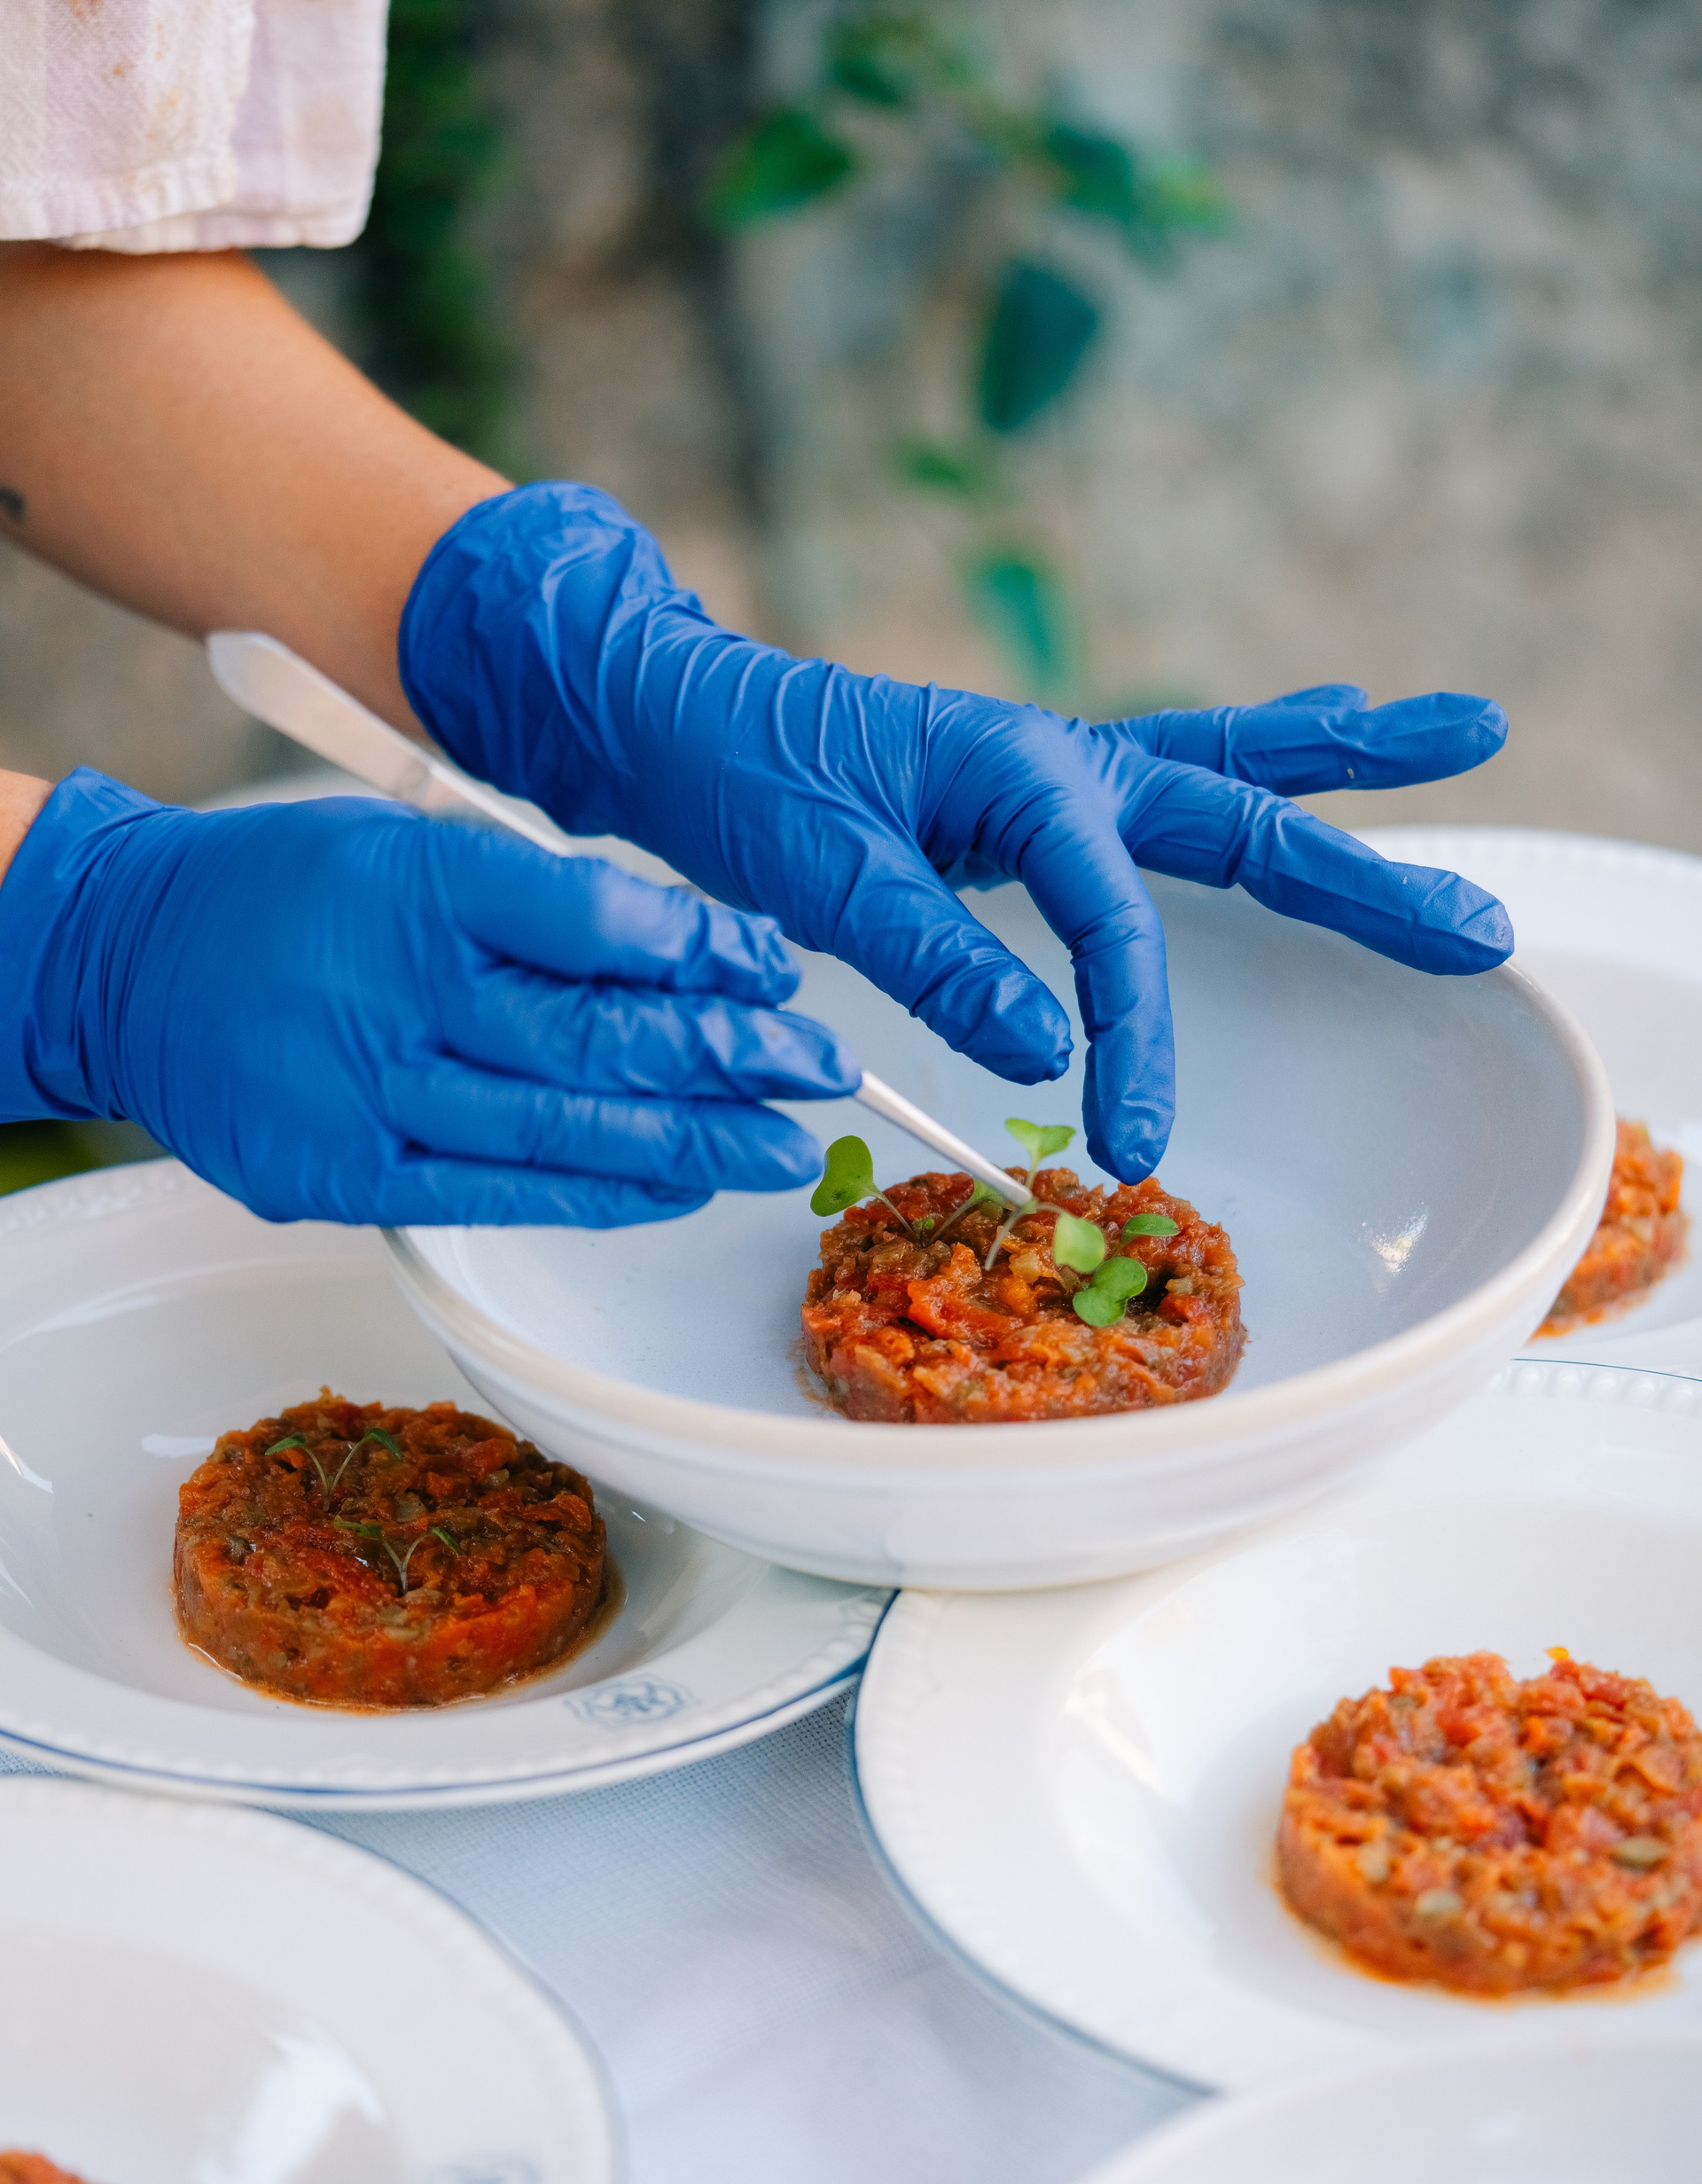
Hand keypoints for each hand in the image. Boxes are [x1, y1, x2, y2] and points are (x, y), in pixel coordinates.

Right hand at [0, 771, 855, 1223]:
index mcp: (418, 884)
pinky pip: (501, 1192)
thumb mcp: (406, 842)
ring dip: (692, 1142)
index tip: (773, 967)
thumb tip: (685, 951)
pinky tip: (678, 1186)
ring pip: (564, 1129)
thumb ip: (532, 895)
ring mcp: (367, 1095)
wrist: (124, 961)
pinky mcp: (344, 1176)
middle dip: (730, 1057)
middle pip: (598, 1038)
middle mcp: (396, 993)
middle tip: (819, 1069)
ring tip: (781, 1146)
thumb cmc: (287, 894)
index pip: (593, 918)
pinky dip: (600, 1191)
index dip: (702, 950)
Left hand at [400, 484, 1511, 1181]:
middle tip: (1479, 923)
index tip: (1131, 1140)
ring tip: (1467, 735)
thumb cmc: (728, 775)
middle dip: (1362, 874)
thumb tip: (1045, 1043)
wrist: (664, 711)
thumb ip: (931, 953)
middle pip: (1243, 816)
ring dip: (1347, 767)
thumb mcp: (815, 872)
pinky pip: (1178, 778)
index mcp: (1017, 770)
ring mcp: (1062, 766)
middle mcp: (1063, 758)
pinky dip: (1265, 764)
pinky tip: (1327, 756)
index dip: (1138, 1033)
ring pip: (1234, 769)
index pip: (1117, 922)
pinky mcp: (1042, 792)